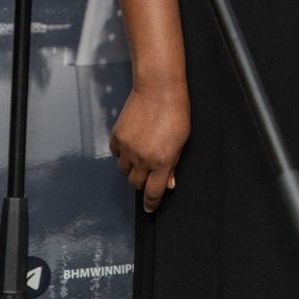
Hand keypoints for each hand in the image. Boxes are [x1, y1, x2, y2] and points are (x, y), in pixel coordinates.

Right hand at [111, 80, 190, 212]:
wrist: (159, 89)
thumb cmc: (176, 112)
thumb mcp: (182, 140)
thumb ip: (173, 164)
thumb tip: (168, 184)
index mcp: (162, 161)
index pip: (153, 192)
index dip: (152, 204)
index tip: (150, 209)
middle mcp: (142, 158)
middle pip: (136, 183)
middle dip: (143, 182)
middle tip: (150, 171)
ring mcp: (127, 149)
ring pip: (124, 171)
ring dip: (132, 168)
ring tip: (142, 154)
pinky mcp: (116, 138)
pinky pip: (116, 154)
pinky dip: (123, 153)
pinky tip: (133, 142)